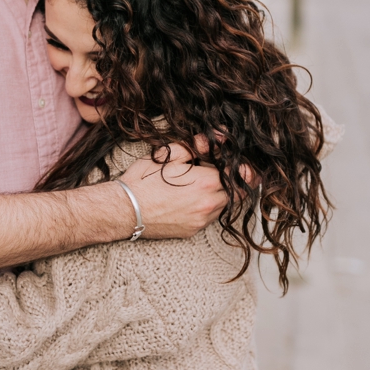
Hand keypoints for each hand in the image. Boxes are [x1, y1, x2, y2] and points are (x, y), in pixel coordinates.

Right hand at [119, 139, 251, 240]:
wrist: (124, 210)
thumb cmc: (143, 182)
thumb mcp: (168, 156)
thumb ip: (195, 146)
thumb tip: (213, 139)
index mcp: (206, 182)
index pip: (241, 175)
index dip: (245, 167)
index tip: (245, 163)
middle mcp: (209, 204)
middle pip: (239, 193)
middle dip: (238, 182)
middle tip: (231, 172)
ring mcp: (201, 220)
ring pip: (226, 206)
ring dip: (223, 194)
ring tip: (207, 184)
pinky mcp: (193, 231)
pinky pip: (211, 218)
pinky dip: (209, 207)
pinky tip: (194, 198)